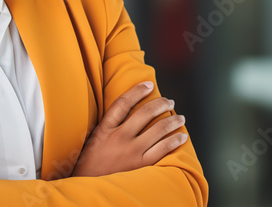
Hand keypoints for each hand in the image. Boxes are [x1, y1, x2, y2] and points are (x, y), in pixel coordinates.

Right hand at [71, 81, 187, 177]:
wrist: (89, 186)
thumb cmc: (90, 164)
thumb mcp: (93, 140)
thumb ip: (108, 127)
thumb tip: (127, 112)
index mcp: (105, 129)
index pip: (122, 103)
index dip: (137, 91)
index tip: (148, 84)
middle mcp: (119, 137)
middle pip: (145, 113)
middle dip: (161, 104)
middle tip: (169, 102)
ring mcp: (131, 152)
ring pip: (158, 130)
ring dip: (173, 120)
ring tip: (180, 118)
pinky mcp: (142, 166)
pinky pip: (163, 149)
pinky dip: (175, 140)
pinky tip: (182, 136)